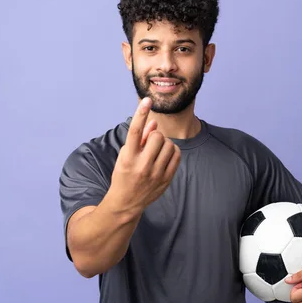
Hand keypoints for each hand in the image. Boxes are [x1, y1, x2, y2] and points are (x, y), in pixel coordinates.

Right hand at [109, 97, 181, 212]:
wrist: (126, 202)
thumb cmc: (124, 174)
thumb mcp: (125, 155)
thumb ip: (140, 138)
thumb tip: (154, 122)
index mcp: (128, 158)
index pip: (135, 131)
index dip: (141, 113)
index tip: (147, 100)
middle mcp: (142, 165)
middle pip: (157, 136)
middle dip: (155, 135)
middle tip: (150, 142)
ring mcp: (155, 174)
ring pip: (168, 144)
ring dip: (164, 142)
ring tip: (157, 150)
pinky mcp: (166, 179)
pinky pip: (176, 155)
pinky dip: (172, 150)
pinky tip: (165, 154)